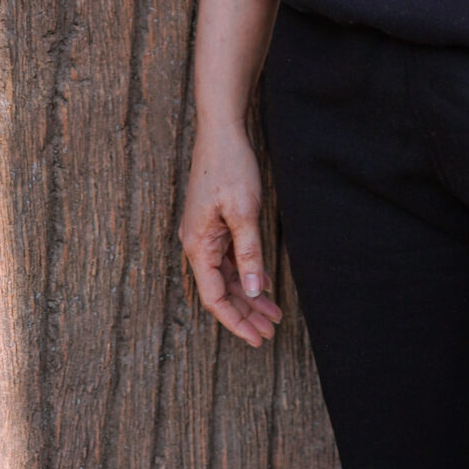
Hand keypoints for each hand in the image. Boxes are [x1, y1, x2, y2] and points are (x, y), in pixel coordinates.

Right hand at [179, 120, 283, 347]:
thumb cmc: (230, 167)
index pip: (214, 297)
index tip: (257, 337)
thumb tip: (253, 291)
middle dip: (245, 312)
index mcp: (197, 246)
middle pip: (220, 290)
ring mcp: (204, 234)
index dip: (235, 321)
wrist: (221, 131)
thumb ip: (249, 254)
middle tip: (271, 331)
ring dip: (247, 295)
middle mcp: (196, 244)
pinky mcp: (213, 224)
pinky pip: (227, 259)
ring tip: (272, 314)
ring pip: (225, 276)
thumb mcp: (244, 211)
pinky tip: (262, 284)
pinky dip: (245, 274)